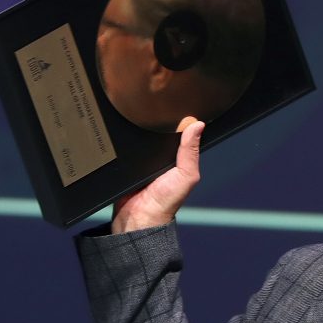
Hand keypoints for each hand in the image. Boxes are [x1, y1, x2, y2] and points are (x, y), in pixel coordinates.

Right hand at [111, 116, 204, 232]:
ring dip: (139, 131)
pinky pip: (125, 146)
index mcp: (178, 159)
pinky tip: (126, 132)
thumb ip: (191, 153)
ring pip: (141, 137)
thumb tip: (197, 126)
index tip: (180, 105)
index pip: (181, 134)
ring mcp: (143, 159)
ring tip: (139, 120)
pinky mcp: (126, 162)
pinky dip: (125, 141)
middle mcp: (162, 158)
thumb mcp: (186, 176)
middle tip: (156, 110)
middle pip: (160, 133)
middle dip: (158, 124)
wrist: (137, 217)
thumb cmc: (165, 202)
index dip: (182, 121)